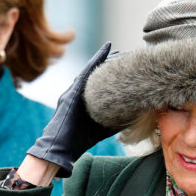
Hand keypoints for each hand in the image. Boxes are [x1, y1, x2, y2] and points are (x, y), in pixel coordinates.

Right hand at [27, 42, 121, 176]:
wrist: (61, 147)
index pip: (104, 84)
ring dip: (106, 58)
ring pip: (93, 70)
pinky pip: (86, 72)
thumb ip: (116, 120)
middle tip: (129, 54)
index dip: (116, 74)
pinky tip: (107, 49)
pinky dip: (96, 60)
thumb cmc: (79, 140)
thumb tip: (134, 116)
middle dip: (113, 63)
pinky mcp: (72, 91)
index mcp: (88, 101)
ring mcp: (75, 90)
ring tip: (120, 49)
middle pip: (99, 74)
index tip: (131, 66)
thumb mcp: (103, 127)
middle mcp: (81, 92)